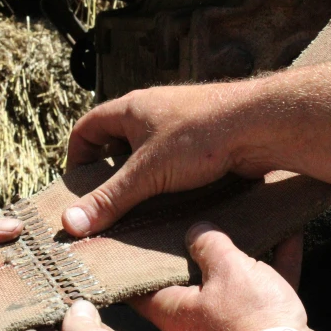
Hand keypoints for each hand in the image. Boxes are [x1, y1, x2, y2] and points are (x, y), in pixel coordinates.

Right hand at [62, 84, 274, 236]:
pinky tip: (170, 205)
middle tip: (107, 204)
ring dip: (140, 180)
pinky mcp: (202, 141)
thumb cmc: (200, 135)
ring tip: (138, 210)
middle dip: (109, 174)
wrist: (262, 125)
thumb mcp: (147, 172)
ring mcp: (179, 125)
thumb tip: (69, 223)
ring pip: (147, 154)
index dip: (77, 156)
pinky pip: (172, 162)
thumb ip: (109, 199)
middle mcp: (153, 111)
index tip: (78, 187)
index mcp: (130, 108)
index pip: (87, 127)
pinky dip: (165, 181)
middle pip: (116, 142)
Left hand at [130, 222, 330, 330]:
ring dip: (240, 257)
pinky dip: (274, 266)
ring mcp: (228, 329)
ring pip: (231, 285)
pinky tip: (288, 237)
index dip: (135, 266)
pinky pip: (263, 291)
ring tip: (244, 224)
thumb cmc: (249, 321)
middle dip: (194, 253)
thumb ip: (209, 245)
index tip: (135, 245)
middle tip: (194, 222)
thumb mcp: (226, 269)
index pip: (140, 289)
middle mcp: (196, 324)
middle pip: (189, 282)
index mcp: (174, 310)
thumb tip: (196, 231)